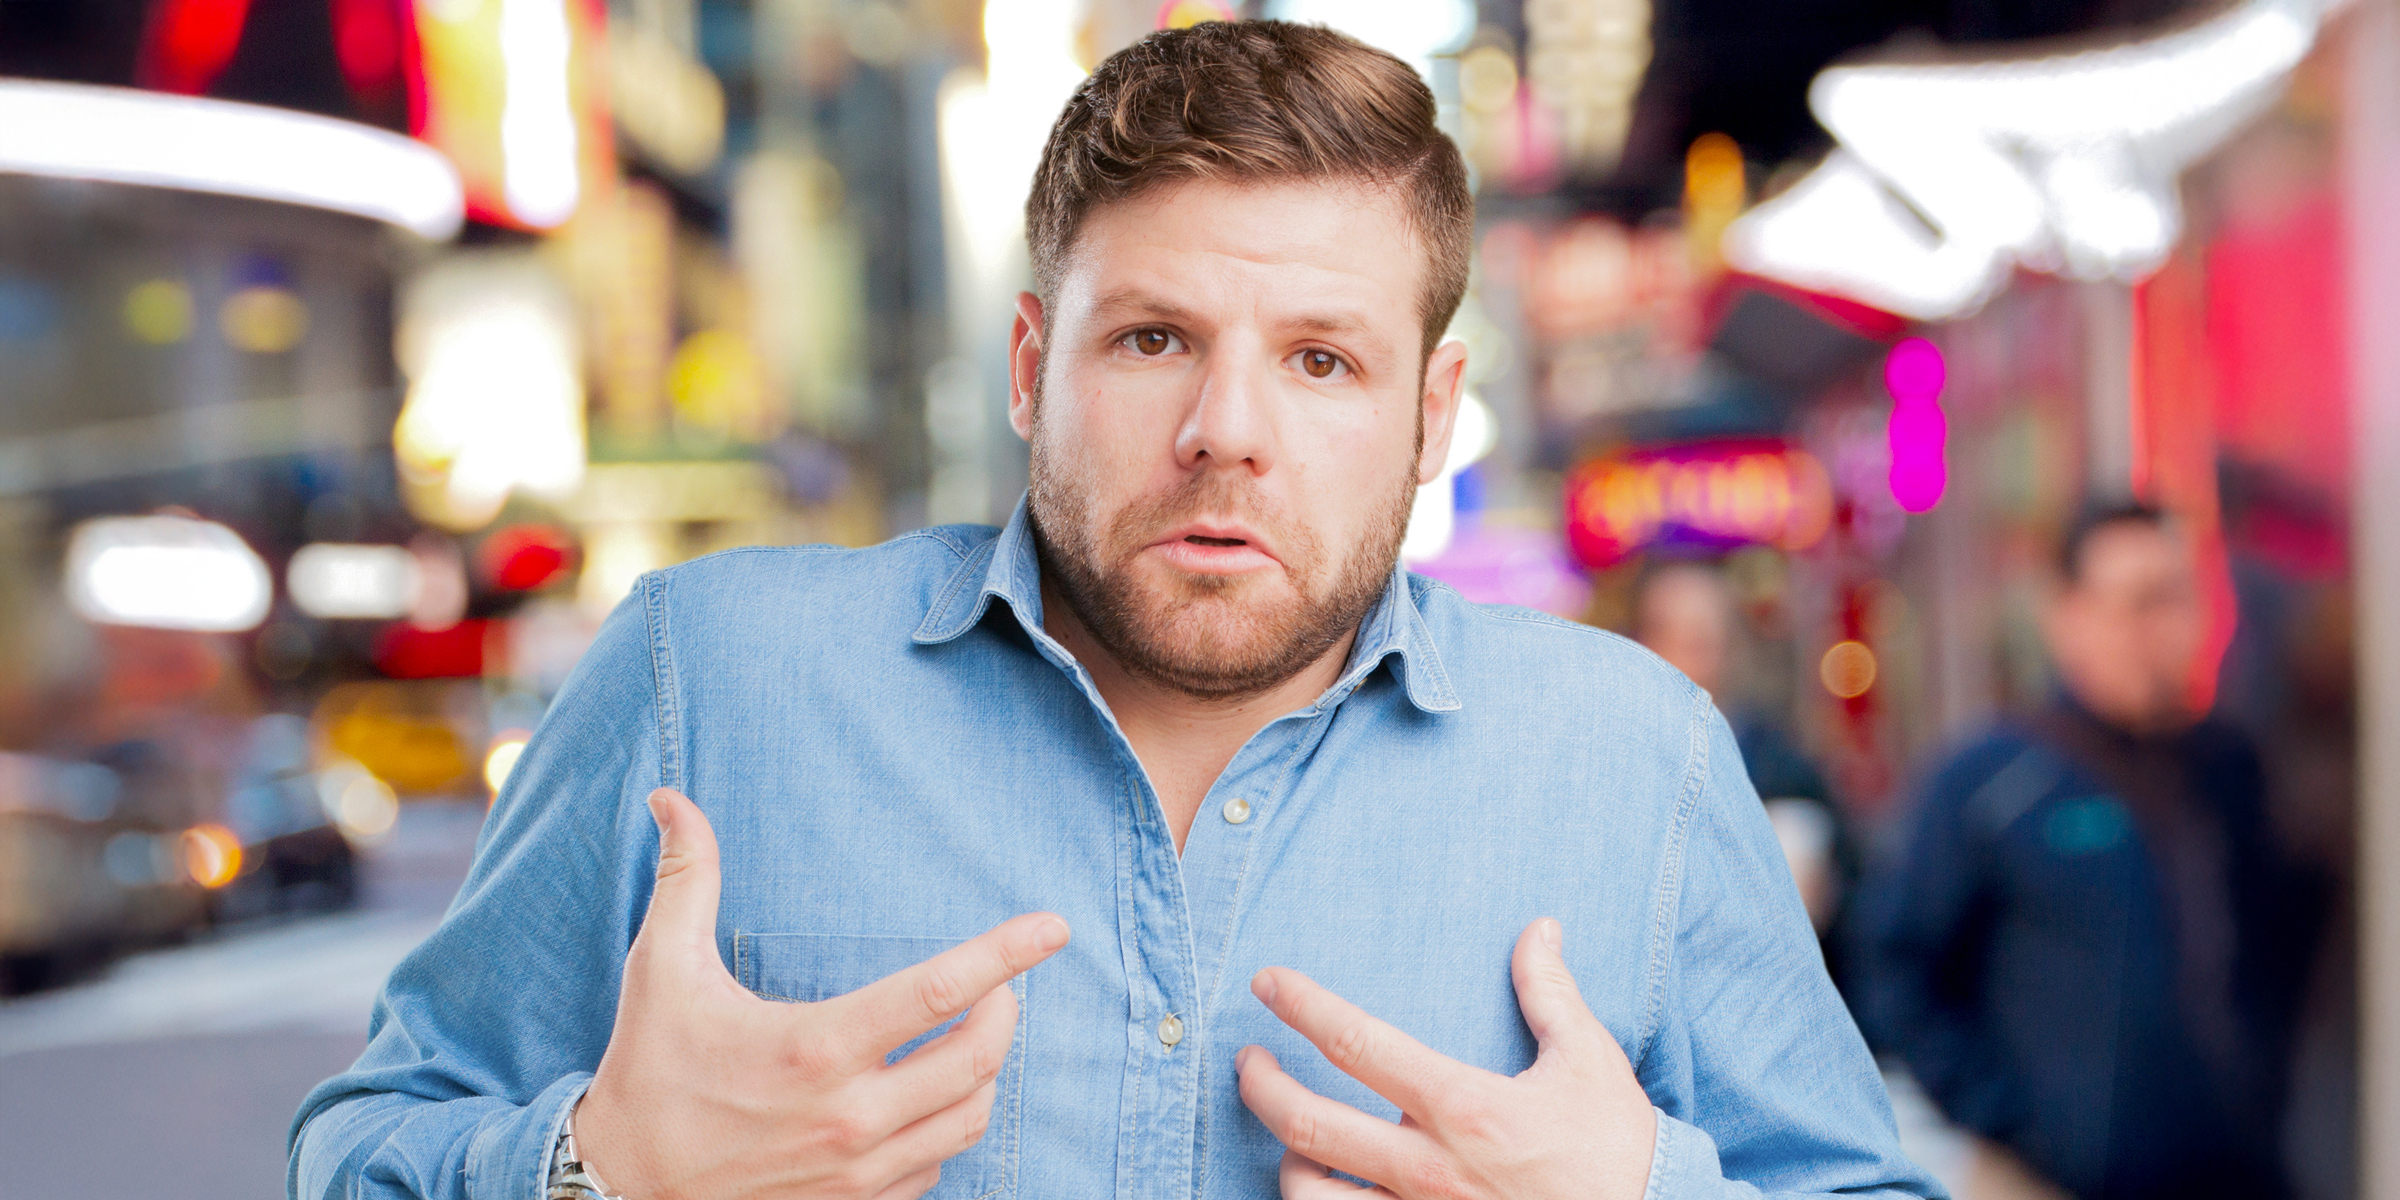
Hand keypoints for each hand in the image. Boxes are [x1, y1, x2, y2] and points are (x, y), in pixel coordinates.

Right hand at [576, 788, 1070, 1199]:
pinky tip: (924, 1098)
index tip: (1053, 928)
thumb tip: (673, 798)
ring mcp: (858, 1173)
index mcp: (816, 1048)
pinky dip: (946, 1126)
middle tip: (999, 986)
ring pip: (971, 1119)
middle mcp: (850, 1116)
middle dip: (1005, 1011)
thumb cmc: (647, 1075)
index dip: (1008, 953)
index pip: (942, 991)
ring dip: (983, 1072)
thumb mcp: (660, 971)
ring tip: (968, 1036)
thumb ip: (685, 879)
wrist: (621, 1195)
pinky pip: (936, 1165)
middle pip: (979, 1060)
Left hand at [1236, 918, 1655, 1199]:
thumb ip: (1550, 993)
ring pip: (1309, 1196)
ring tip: (1291, 1142)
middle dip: (1260, 1086)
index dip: (1301, 1005)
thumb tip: (1538, 927)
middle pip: (1307, 1124)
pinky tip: (1323, 1190)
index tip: (1267, 983)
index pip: (1355, 1042)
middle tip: (1247, 1061)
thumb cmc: (1616, 1151)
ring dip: (1288, 1163)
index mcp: (1462, 1106)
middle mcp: (1428, 1168)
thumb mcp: (1589, 1061)